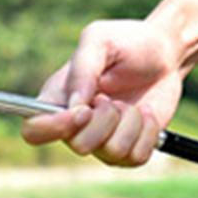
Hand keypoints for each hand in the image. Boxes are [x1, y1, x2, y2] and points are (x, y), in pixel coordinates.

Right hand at [21, 19, 183, 166]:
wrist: (164, 52)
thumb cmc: (126, 42)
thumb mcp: (100, 40)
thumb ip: (83, 68)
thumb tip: (75, 105)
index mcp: (57, 100)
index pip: (34, 131)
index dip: (54, 127)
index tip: (84, 111)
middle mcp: (75, 127)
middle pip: (79, 146)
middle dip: (106, 119)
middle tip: (112, 97)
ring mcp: (102, 141)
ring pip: (113, 152)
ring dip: (131, 122)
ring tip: (131, 103)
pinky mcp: (128, 150)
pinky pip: (137, 157)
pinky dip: (149, 132)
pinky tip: (145, 114)